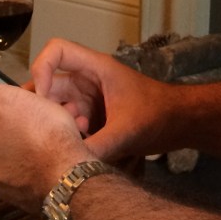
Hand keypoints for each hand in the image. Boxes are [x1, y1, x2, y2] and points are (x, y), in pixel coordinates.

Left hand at [0, 78, 94, 210]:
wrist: (69, 179)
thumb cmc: (40, 134)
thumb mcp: (8, 100)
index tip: (11, 96)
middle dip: (6, 117)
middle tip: (33, 107)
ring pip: (4, 149)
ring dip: (20, 135)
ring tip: (48, 126)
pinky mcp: (18, 194)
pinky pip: (19, 165)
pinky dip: (30, 155)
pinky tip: (50, 149)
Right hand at [30, 38, 173, 162]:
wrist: (179, 124)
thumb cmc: (157, 114)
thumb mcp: (126, 130)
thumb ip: (97, 147)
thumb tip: (67, 168)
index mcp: (95, 68)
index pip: (56, 51)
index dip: (41, 68)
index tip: (41, 98)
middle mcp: (87, 80)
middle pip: (49, 83)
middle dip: (45, 107)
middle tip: (46, 129)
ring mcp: (89, 98)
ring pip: (58, 106)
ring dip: (58, 123)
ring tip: (74, 138)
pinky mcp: (93, 116)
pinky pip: (69, 122)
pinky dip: (68, 133)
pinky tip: (83, 145)